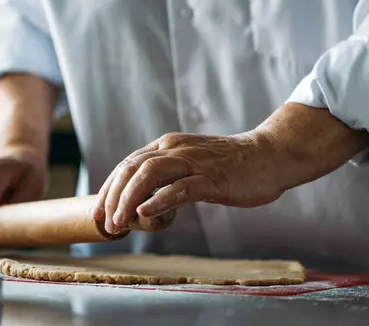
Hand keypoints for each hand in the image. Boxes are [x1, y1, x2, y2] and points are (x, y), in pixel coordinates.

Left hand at [91, 131, 283, 234]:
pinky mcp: (212, 178)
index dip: (110, 188)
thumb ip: (168, 175)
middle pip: (133, 169)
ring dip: (129, 199)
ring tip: (119, 222)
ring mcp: (194, 162)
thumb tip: (142, 201)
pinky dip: (159, 200)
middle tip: (104, 222)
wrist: (268, 155)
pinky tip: (145, 214)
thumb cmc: (229, 165)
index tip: (99, 211)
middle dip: (112, 196)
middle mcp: (176, 148)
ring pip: (150, 174)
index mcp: (168, 145)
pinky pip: (180, 188)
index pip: (128, 164)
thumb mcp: (191, 164)